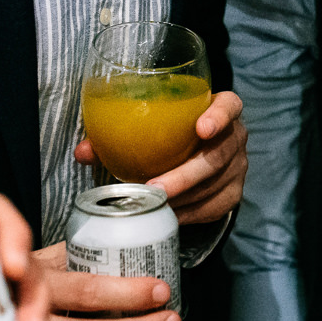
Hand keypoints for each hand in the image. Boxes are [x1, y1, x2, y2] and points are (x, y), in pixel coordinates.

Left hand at [73, 90, 246, 223]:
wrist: (198, 154)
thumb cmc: (172, 135)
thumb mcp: (152, 127)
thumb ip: (117, 134)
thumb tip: (83, 152)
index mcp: (219, 109)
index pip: (229, 106)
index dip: (219, 116)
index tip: (201, 129)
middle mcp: (235, 136)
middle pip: (218, 155)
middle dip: (185, 174)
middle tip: (155, 187)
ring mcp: (238, 167)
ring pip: (213, 186)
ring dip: (182, 198)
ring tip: (152, 205)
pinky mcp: (234, 194)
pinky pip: (212, 208)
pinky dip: (188, 213)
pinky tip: (167, 214)